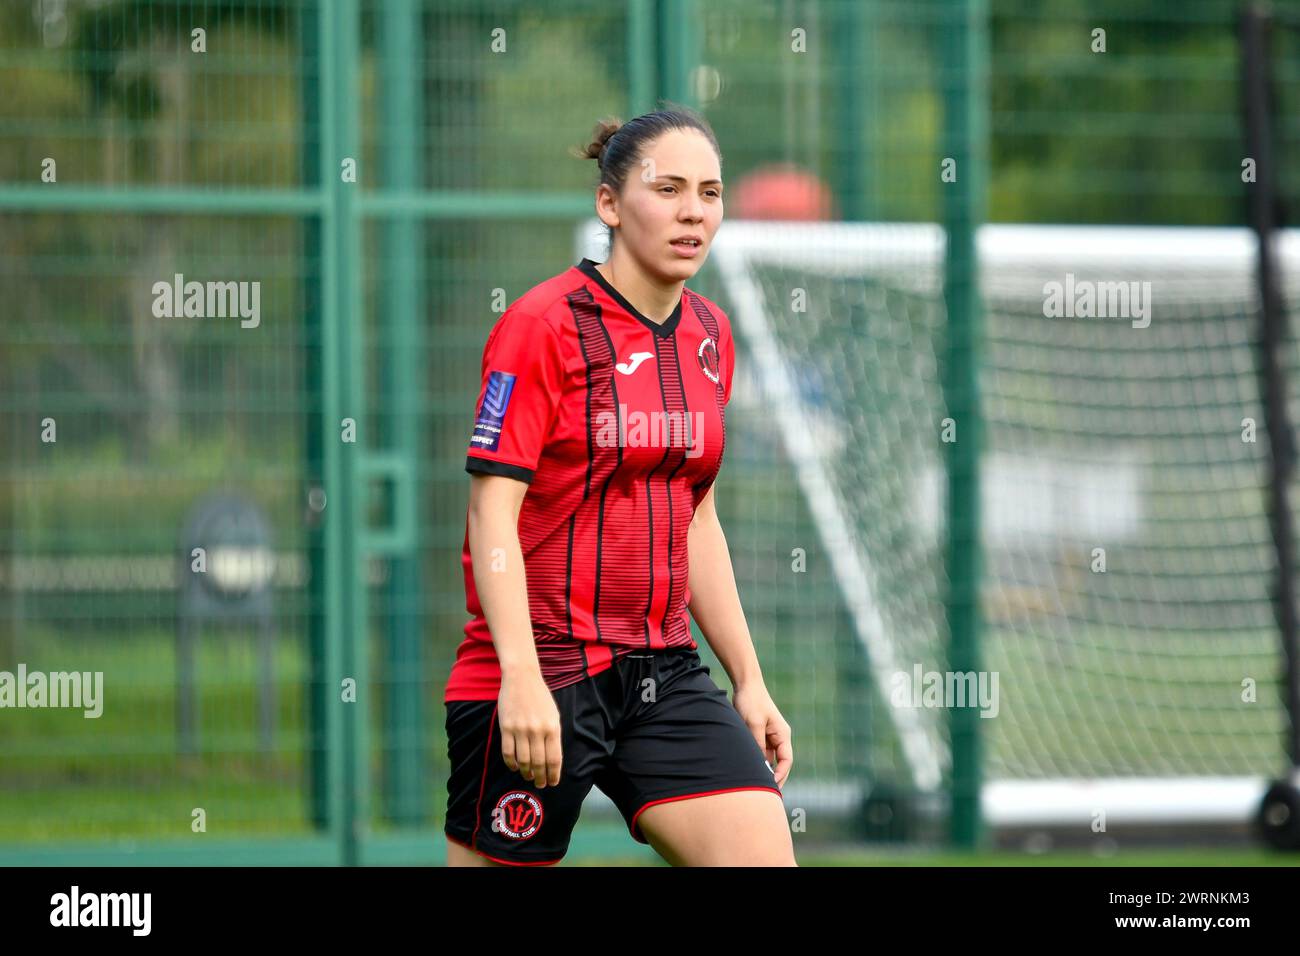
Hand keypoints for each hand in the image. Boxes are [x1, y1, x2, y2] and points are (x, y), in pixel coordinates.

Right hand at [497, 671, 562, 787]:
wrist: (521, 678)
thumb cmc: (540, 697)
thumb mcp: (553, 714)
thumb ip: (553, 735)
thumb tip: (552, 759)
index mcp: (552, 727)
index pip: (554, 758)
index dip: (554, 774)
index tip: (553, 782)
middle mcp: (537, 730)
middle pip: (539, 763)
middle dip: (540, 777)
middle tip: (540, 784)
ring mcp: (520, 729)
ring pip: (523, 760)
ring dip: (526, 772)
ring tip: (528, 777)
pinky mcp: (506, 727)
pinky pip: (508, 752)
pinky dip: (512, 763)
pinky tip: (515, 767)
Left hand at [731, 682, 792, 787]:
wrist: (746, 685)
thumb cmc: (751, 702)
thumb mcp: (753, 724)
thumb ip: (757, 745)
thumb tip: (760, 765)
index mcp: (782, 734)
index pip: (786, 760)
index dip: (781, 774)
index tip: (772, 786)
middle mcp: (779, 737)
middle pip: (780, 763)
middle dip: (775, 777)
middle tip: (766, 793)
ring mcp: (770, 736)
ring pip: (769, 759)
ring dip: (764, 770)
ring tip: (756, 784)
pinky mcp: (760, 735)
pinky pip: (761, 753)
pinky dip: (757, 761)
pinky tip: (750, 770)